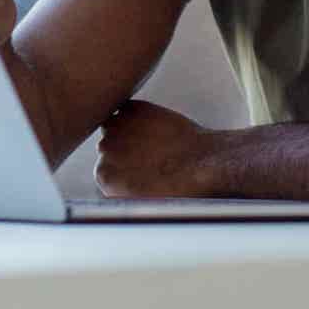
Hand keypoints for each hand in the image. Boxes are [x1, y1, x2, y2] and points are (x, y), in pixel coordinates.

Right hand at [97, 100, 223, 197]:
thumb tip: (122, 183)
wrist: (203, 162)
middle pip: (108, 147)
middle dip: (124, 149)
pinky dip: (137, 114)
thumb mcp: (144, 200)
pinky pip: (126, 108)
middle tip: (149, 154)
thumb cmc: (181, 187)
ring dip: (127, 130)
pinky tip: (155, 124)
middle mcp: (106, 151)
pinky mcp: (133, 109)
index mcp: (105, 178)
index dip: (123, 169)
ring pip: (114, 125)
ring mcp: (118, 127)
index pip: (104, 169)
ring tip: (153, 139)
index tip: (137, 169)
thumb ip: (123, 189)